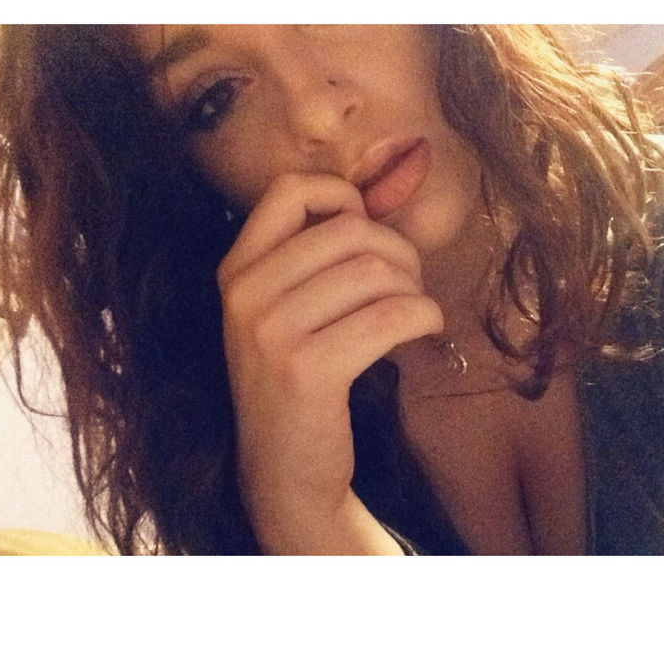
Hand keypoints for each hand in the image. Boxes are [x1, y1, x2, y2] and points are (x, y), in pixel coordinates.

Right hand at [216, 172, 443, 551]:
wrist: (283, 474)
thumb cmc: (301, 383)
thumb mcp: (288, 312)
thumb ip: (320, 256)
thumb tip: (386, 189)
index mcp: (237, 270)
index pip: (289, 190)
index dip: (344, 197)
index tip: (369, 233)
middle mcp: (244, 293)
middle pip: (350, 231)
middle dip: (399, 252)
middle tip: (410, 285)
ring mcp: (270, 331)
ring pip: (375, 272)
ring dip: (415, 289)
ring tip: (416, 313)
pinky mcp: (307, 369)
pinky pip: (391, 315)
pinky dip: (424, 317)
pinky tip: (426, 329)